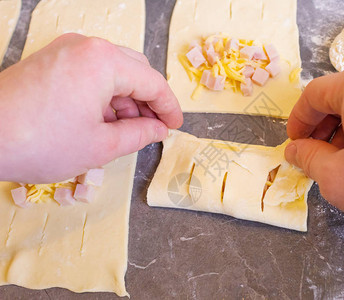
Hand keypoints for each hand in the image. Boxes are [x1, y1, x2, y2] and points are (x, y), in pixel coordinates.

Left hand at [0, 33, 182, 182]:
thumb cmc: (39, 143)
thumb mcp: (101, 146)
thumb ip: (139, 134)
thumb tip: (158, 130)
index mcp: (103, 61)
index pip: (152, 82)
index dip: (169, 107)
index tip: (175, 126)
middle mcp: (86, 46)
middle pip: (134, 70)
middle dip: (148, 101)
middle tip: (153, 128)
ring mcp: (65, 50)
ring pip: (112, 70)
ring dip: (125, 99)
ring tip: (126, 130)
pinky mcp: (51, 60)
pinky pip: (90, 72)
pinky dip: (103, 94)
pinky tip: (102, 119)